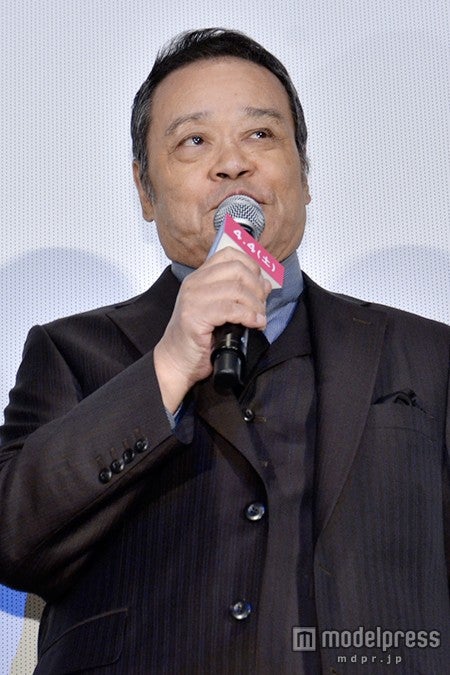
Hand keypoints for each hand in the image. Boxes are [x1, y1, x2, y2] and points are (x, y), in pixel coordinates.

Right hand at [154, 247, 271, 411]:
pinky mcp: (195, 317)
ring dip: (255, 305)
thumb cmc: (199, 337)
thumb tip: (265, 284)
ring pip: (236, 290)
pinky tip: (255, 324)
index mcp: (199, 277)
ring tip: (259, 318)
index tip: (261, 283)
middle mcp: (194, 284)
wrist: (176, 361)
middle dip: (257, 287)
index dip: (251, 265)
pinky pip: (230, 310)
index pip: (229, 254)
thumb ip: (237, 294)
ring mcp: (193, 299)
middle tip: (261, 305)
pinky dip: (249, 316)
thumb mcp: (219, 309)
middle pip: (237, 270)